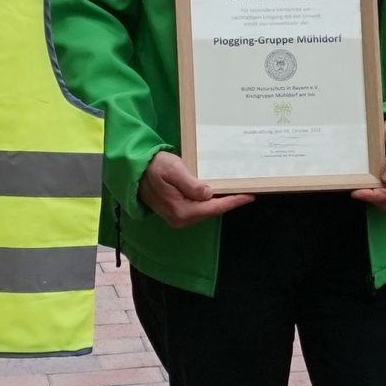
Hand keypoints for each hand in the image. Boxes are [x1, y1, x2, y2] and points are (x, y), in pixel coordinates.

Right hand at [138, 149, 253, 227]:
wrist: (135, 170)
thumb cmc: (154, 167)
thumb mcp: (173, 170)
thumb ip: (190, 184)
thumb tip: (208, 194)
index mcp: (181, 211)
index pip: (214, 208)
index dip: (233, 202)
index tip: (250, 195)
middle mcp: (181, 219)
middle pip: (212, 211)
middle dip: (229, 202)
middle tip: (247, 190)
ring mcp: (178, 217)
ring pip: (206, 211)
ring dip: (220, 202)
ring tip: (236, 191)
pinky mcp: (177, 212)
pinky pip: (199, 208)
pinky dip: (210, 202)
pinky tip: (218, 193)